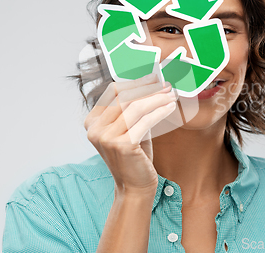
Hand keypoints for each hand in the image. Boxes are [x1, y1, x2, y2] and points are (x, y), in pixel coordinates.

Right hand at [84, 74, 175, 195]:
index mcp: (92, 121)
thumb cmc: (134, 156)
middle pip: (125, 96)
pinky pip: (145, 121)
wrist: (134, 186)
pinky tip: (171, 107)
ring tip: (172, 95)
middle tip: (167, 85)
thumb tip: (152, 83)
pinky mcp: (123, 145)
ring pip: (136, 107)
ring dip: (157, 98)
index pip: (114, 91)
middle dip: (148, 88)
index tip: (153, 78)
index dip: (135, 82)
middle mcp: (95, 128)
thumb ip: (133, 108)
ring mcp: (107, 137)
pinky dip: (160, 111)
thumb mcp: (129, 128)